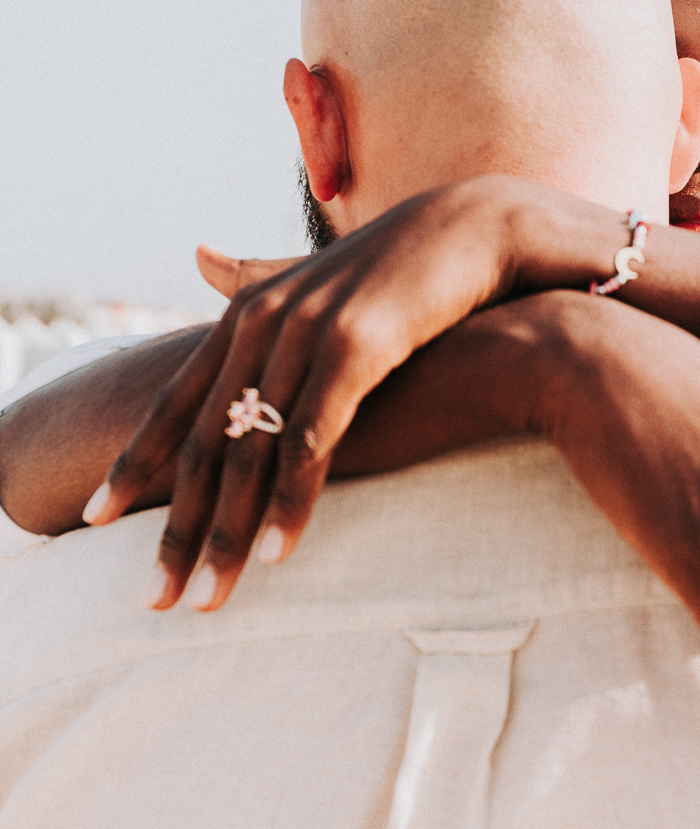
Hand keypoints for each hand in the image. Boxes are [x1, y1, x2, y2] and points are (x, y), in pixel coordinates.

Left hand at [87, 178, 589, 607]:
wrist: (477, 230)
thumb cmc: (401, 265)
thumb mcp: (314, 274)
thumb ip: (255, 275)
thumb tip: (199, 257)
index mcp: (248, 311)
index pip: (174, 402)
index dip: (134, 464)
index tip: (93, 520)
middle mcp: (264, 320)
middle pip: (204, 442)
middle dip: (178, 527)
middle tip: (158, 599)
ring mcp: (306, 333)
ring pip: (250, 452)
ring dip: (228, 533)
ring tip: (209, 599)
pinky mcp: (355, 350)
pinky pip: (312, 441)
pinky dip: (290, 501)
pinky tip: (275, 552)